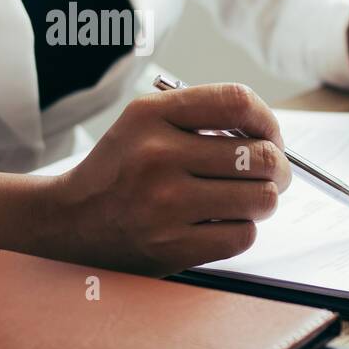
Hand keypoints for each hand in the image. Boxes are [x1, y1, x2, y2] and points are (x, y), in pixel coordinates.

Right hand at [49, 84, 291, 274]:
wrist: (70, 221)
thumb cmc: (123, 169)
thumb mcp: (146, 121)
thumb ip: (205, 115)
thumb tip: (271, 135)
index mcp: (152, 116)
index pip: (239, 102)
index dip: (268, 120)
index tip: (269, 136)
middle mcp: (158, 156)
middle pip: (261, 156)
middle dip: (278, 167)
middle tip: (270, 175)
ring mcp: (166, 204)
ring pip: (261, 198)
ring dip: (262, 201)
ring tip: (244, 199)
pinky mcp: (173, 247)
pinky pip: (244, 235)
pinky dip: (243, 230)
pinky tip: (221, 223)